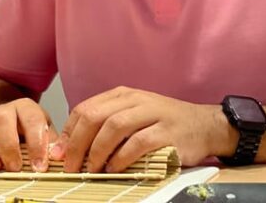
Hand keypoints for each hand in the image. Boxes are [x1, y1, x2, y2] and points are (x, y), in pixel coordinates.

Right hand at [0, 98, 58, 170]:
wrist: (9, 126)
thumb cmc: (28, 134)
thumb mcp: (45, 136)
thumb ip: (51, 145)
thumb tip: (59, 158)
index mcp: (26, 109)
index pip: (32, 119)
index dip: (37, 142)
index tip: (39, 166)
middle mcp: (2, 112)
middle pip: (1, 117)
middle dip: (8, 145)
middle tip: (14, 167)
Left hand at [50, 87, 232, 172]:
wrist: (205, 125)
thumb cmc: (164, 124)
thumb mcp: (133, 117)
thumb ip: (105, 127)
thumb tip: (70, 147)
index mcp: (122, 95)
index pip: (85, 108)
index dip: (69, 132)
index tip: (60, 153)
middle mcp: (135, 100)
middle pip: (95, 116)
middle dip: (78, 143)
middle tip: (71, 166)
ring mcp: (152, 113)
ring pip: (114, 127)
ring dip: (97, 151)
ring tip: (92, 169)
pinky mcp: (167, 131)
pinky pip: (138, 143)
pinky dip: (122, 157)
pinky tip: (115, 168)